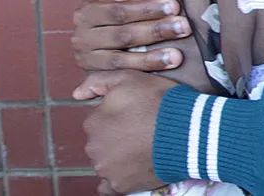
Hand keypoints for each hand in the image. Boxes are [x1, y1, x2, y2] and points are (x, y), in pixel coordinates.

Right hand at [72, 0, 191, 79]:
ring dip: (151, 59)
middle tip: (184, 27)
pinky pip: (120, 76)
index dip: (147, 9)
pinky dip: (142, 74)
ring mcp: (87, 59)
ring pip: (121, 60)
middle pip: (123, 36)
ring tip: (177, 56)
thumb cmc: (116, 0)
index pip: (119, 11)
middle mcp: (82, 37)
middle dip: (156, 31)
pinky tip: (163, 71)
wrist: (101, 27)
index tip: (174, 6)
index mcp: (87, 11)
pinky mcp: (95, 76)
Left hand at [81, 70, 175, 193]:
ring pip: (107, 161)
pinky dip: (118, 178)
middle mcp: (93, 147)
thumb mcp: (129, 77)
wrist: (186, 131)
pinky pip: (110, 186)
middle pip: (102, 141)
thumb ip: (98, 81)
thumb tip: (77, 93)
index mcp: (93, 122)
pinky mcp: (119, 185)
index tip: (137, 112)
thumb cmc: (159, 101)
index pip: (100, 119)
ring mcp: (106, 169)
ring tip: (146, 146)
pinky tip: (132, 169)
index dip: (119, 115)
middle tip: (143, 129)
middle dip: (117, 136)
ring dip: (120, 155)